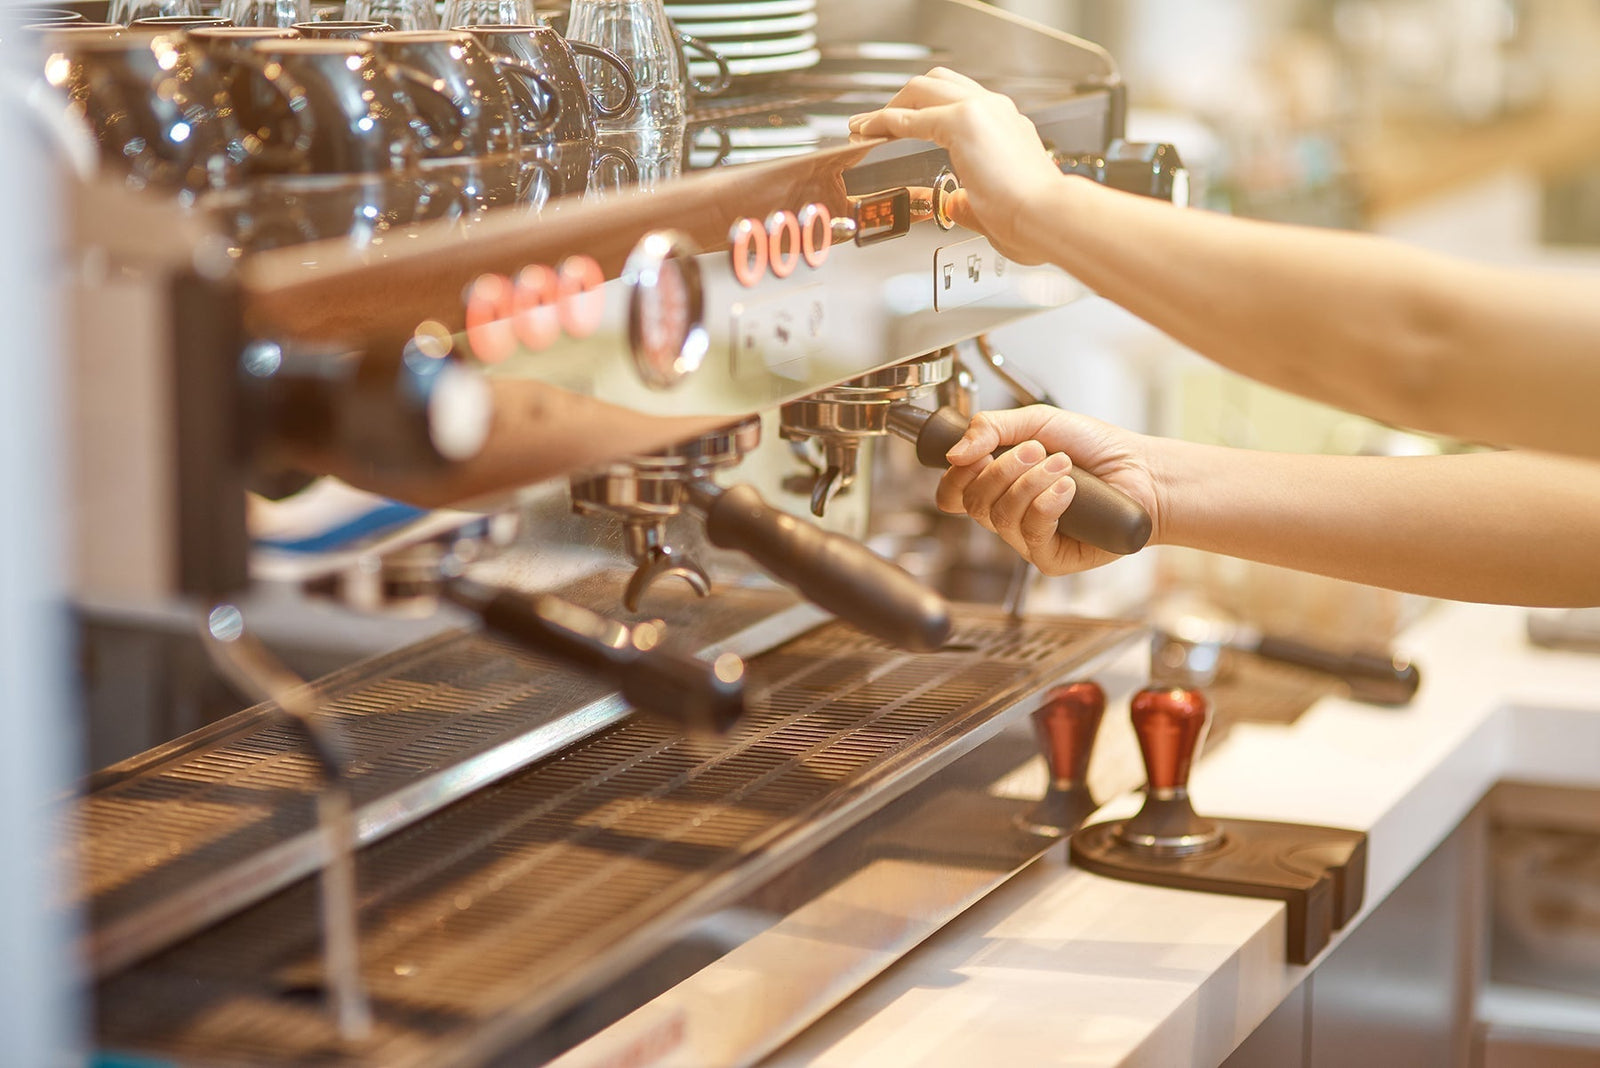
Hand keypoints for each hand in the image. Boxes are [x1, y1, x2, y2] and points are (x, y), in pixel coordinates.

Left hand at [848, 69, 1065, 265]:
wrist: (1048, 215)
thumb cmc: (1034, 219)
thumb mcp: (997, 207)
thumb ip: (971, 200)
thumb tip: (955, 202)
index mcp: (1007, 127)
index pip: (960, 103)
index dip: (927, 112)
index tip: (904, 126)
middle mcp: (996, 111)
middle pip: (939, 83)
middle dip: (904, 100)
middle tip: (878, 122)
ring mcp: (980, 111)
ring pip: (923, 89)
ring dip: (891, 106)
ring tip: (865, 126)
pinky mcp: (963, 121)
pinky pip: (911, 116)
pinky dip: (885, 122)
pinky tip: (869, 132)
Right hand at [937, 405, 1164, 574]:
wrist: (1142, 471)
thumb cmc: (1095, 448)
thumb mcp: (1038, 422)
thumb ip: (990, 427)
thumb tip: (955, 452)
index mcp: (998, 485)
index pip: (952, 494)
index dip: (955, 477)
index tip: (976, 454)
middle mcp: (1008, 515)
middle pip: (972, 503)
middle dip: (1001, 470)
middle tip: (1036, 451)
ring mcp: (1027, 540)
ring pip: (1000, 516)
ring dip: (1030, 483)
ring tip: (1062, 466)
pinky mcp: (1050, 558)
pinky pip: (1031, 533)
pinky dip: (1048, 504)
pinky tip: (1069, 490)